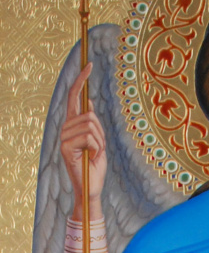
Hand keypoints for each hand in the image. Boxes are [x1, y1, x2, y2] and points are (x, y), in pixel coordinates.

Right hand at [60, 63, 106, 219]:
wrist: (91, 187)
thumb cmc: (95, 166)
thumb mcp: (98, 141)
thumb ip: (92, 123)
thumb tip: (88, 101)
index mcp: (72, 125)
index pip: (74, 97)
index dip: (81, 80)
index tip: (90, 65)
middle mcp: (65, 128)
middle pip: (89, 114)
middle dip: (100, 133)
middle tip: (97, 149)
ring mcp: (63, 137)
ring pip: (91, 125)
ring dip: (99, 142)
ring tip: (93, 155)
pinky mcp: (65, 147)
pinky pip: (89, 137)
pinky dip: (96, 148)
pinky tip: (90, 158)